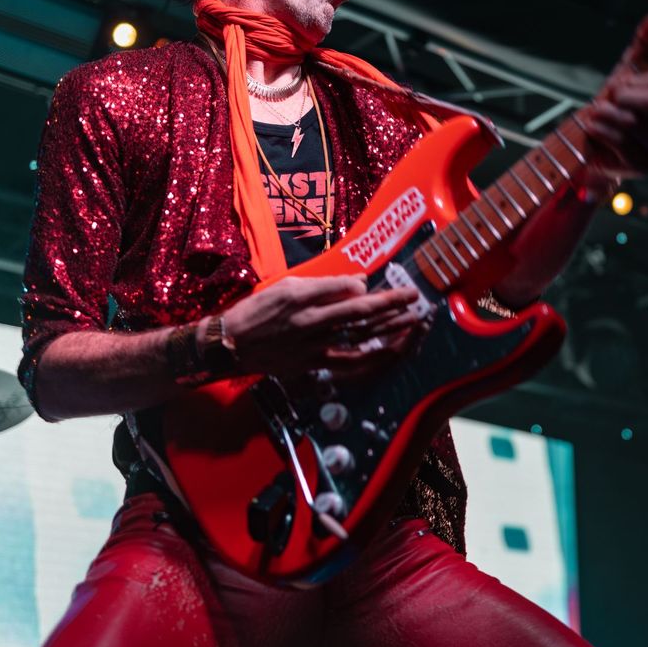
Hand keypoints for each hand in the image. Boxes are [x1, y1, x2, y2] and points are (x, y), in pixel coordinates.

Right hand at [218, 274, 428, 379]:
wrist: (232, 344)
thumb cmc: (258, 311)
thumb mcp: (286, 286)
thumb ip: (323, 285)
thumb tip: (358, 283)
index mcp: (302, 297)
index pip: (345, 289)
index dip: (369, 288)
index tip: (383, 286)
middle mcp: (310, 320)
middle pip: (359, 311)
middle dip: (390, 303)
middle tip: (415, 296)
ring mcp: (313, 345)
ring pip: (358, 335)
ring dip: (388, 327)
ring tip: (411, 319)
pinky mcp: (312, 363)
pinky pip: (348, 361)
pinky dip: (371, 357)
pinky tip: (389, 352)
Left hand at [581, 14, 647, 178]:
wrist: (596, 142)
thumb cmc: (616, 105)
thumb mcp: (629, 71)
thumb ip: (645, 45)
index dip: (639, 82)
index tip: (620, 83)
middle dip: (624, 96)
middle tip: (608, 96)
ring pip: (634, 123)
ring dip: (608, 113)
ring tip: (596, 111)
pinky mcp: (641, 167)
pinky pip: (622, 143)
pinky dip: (603, 130)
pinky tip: (592, 125)